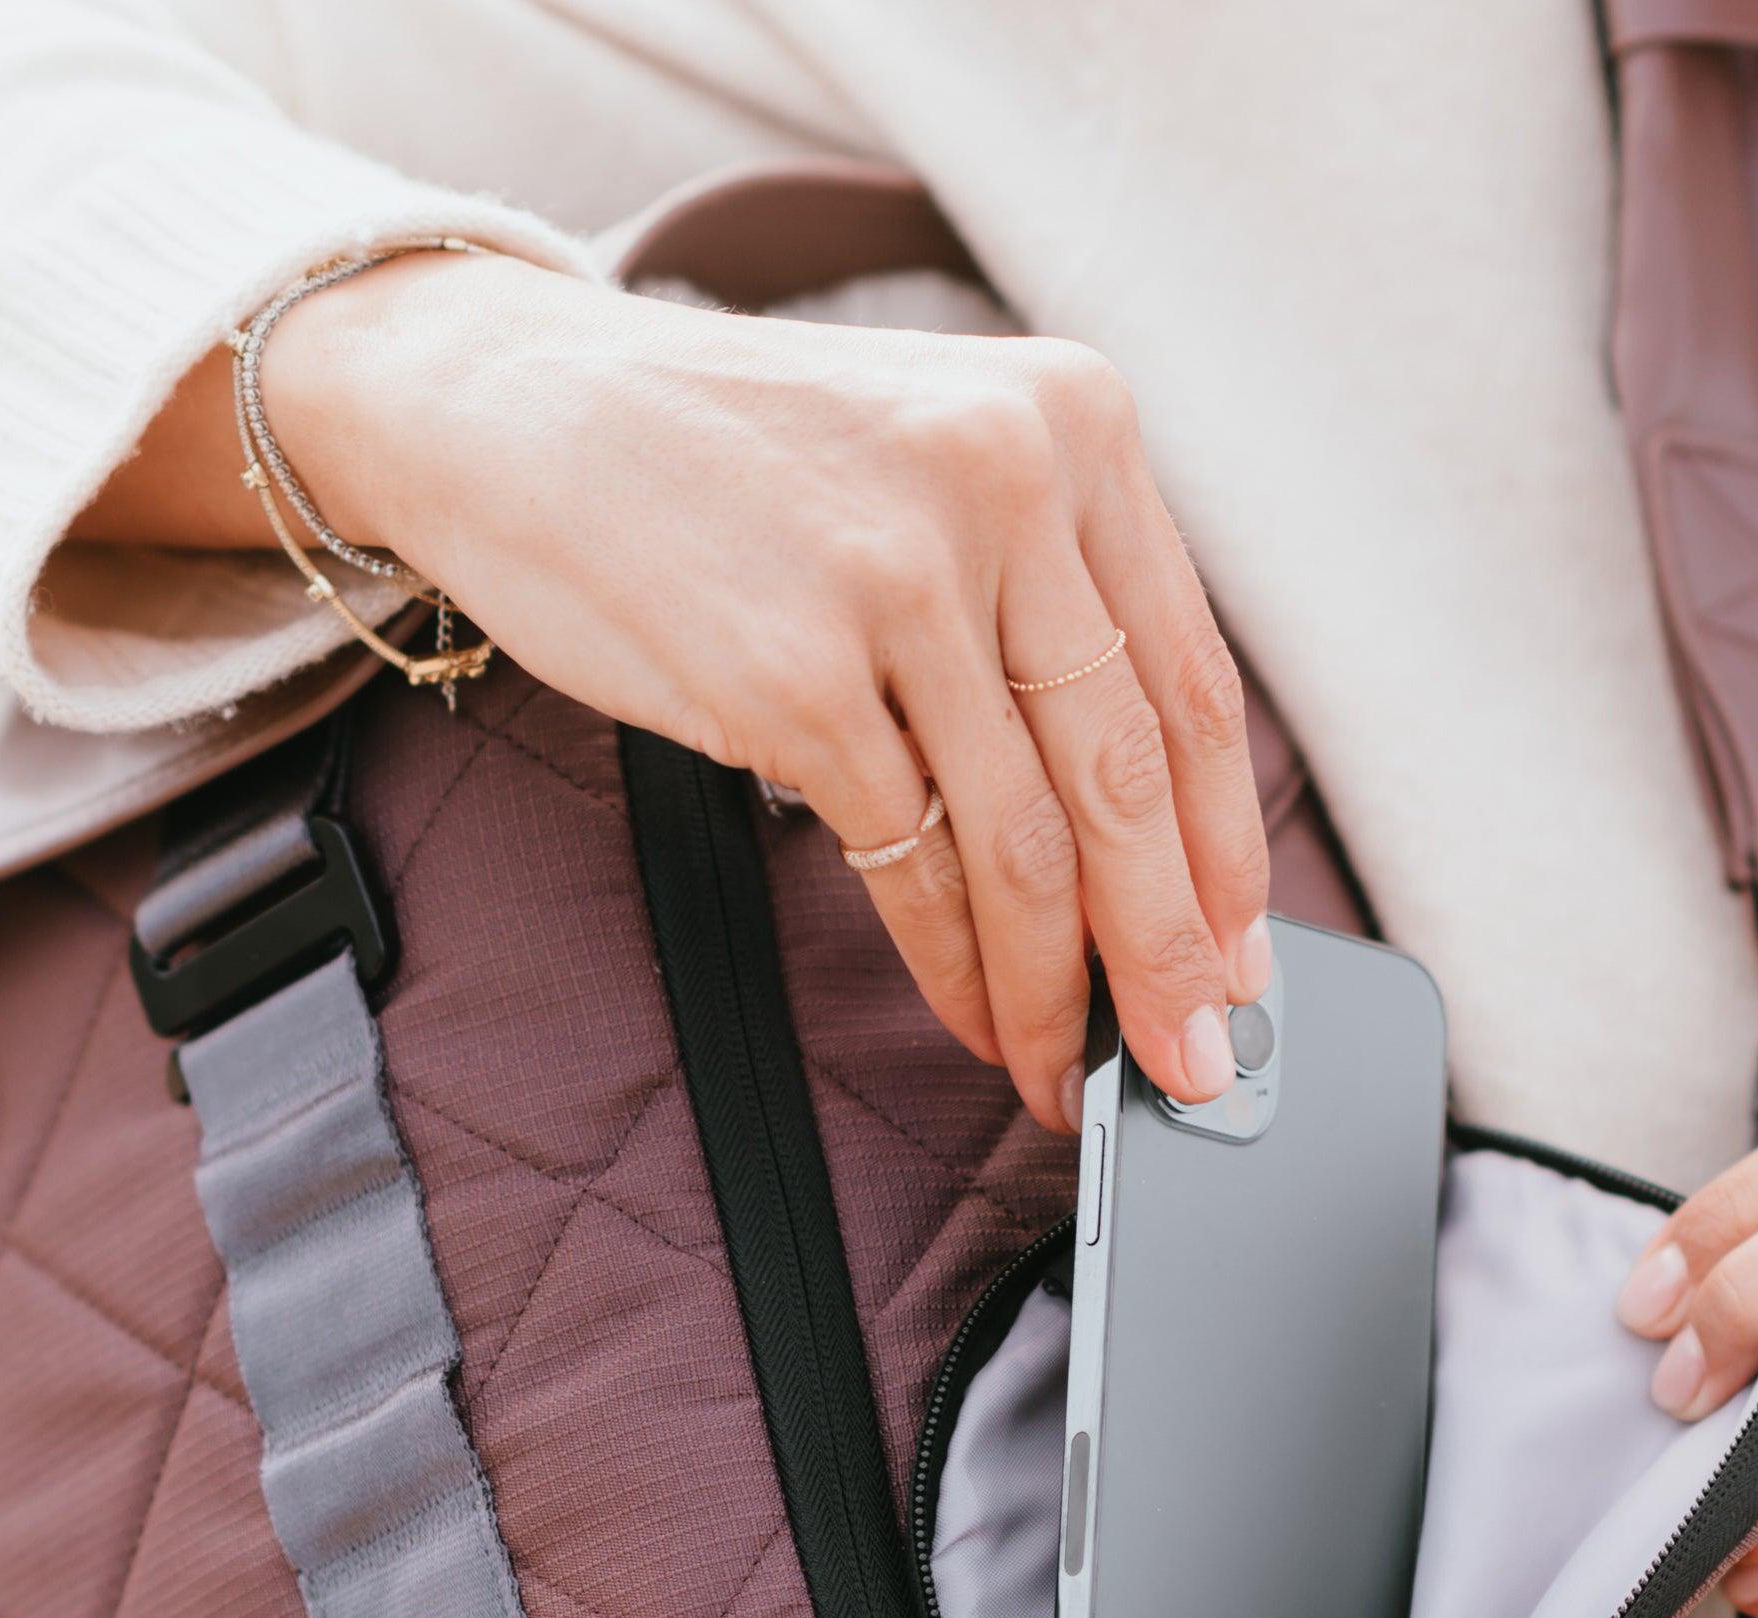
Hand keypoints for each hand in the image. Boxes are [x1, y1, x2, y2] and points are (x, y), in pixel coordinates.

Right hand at [251, 252, 1270, 1129]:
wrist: (514, 406)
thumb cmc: (734, 466)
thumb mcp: (934, 468)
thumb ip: (1048, 603)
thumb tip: (1148, 838)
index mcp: (1075, 423)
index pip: (1192, 682)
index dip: (1227, 850)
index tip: (1242, 961)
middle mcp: (1006, 481)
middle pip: (1126, 779)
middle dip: (1167, 952)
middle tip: (1189, 1062)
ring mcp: (898, 579)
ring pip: (1026, 841)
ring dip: (1056, 989)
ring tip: (1069, 1072)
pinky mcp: (794, 675)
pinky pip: (911, 866)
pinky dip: (954, 969)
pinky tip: (975, 1020)